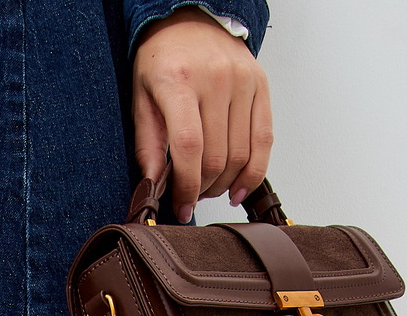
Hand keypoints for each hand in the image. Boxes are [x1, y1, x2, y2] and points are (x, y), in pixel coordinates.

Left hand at [132, 8, 272, 220]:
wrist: (190, 19)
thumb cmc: (164, 59)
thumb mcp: (142, 97)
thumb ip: (148, 144)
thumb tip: (154, 185)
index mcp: (179, 81)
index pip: (189, 147)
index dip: (187, 185)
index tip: (183, 206)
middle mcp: (215, 78)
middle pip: (217, 156)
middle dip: (204, 188)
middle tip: (193, 196)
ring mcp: (242, 81)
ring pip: (242, 154)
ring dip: (227, 183)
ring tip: (212, 188)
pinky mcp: (261, 85)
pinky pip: (264, 139)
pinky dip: (255, 171)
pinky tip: (240, 186)